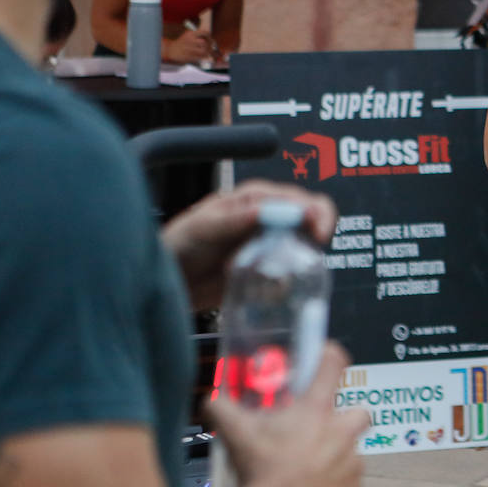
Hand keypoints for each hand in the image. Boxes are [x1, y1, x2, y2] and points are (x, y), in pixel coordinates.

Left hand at [162, 181, 337, 309]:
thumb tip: (263, 210)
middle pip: (310, 221)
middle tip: (311, 252)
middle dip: (314, 236)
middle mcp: (268, 220)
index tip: (318, 231)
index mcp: (256, 199)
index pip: (297, 198)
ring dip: (294, 263)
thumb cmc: (180, 243)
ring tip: (265, 273)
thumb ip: (232, 219)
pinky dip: (281, 285)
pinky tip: (258, 288)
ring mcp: (269, 247)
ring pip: (302, 252)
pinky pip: (288, 278)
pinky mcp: (266, 272)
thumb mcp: (202, 226)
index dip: (315, 212)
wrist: (170, 280)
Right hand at [165, 28, 212, 63]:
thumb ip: (199, 37)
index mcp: (191, 34)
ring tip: (208, 52)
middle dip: (209, 45)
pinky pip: (200, 57)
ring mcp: (189, 49)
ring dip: (208, 52)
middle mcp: (190, 40)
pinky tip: (205, 57)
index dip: (209, 36)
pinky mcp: (188, 57)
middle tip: (211, 47)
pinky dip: (204, 57)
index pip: (204, 33)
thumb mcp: (189, 36)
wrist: (171, 50)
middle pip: (204, 42)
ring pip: (203, 51)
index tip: (210, 39)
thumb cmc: (183, 43)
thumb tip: (212, 42)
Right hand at [207, 343, 369, 486]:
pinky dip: (335, 484)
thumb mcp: (236, 434)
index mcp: (316, 411)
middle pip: (358, 412)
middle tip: (322, 427)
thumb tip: (212, 400)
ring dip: (334, 455)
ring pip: (351, 451)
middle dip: (345, 417)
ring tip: (307, 466)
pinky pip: (349, 482)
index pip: (334, 364)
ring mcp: (351, 462)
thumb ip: (223, 409)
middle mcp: (341, 432)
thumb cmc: (261, 473)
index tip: (326, 356)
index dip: (331, 355)